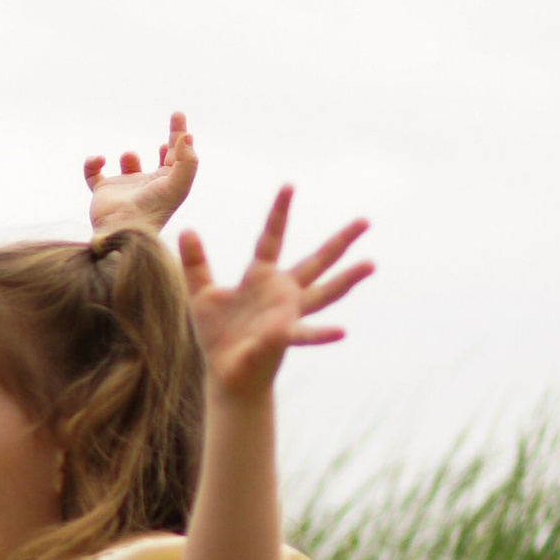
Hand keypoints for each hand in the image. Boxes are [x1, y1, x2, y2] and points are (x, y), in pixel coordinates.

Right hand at [84, 113, 197, 234]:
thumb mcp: (177, 185)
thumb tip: (187, 136)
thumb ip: (187, 161)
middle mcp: (148, 185)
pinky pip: (94, 173)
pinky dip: (92, 163)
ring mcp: (125, 188)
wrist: (122, 230)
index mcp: (166, 184)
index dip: (179, 135)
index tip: (178, 114)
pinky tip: (100, 160)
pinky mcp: (102, 191)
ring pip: (129, 167)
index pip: (178, 156)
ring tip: (130, 158)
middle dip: (167, 144)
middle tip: (172, 120)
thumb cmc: (152, 209)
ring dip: (129, 157)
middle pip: (161, 159)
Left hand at [173, 186, 371, 398]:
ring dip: (347, 279)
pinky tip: (342, 332)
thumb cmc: (218, 335)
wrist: (226, 374)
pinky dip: (322, 334)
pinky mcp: (283, 337)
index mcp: (261, 277)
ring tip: (371, 263)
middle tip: (366, 221)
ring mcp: (288, 314)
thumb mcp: (201, 293)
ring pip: (325, 292)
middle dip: (340, 241)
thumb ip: (195, 263)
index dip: (279, 213)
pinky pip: (305, 334)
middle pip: (316, 261)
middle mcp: (282, 292)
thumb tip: (187, 229)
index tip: (289, 186)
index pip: (272, 238)